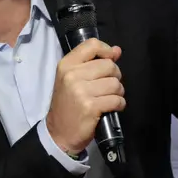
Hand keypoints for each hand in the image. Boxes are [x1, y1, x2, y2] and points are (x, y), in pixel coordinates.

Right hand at [46, 38, 125, 154]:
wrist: (58, 133)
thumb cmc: (68, 104)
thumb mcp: (72, 79)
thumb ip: (93, 62)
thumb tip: (117, 50)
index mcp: (66, 65)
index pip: (92, 45)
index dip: (107, 51)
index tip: (111, 59)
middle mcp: (72, 75)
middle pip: (109, 65)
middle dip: (115, 76)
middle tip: (108, 86)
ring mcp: (81, 91)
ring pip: (115, 83)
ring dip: (118, 92)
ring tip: (109, 98)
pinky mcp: (90, 107)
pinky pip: (116, 100)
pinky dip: (119, 104)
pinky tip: (112, 107)